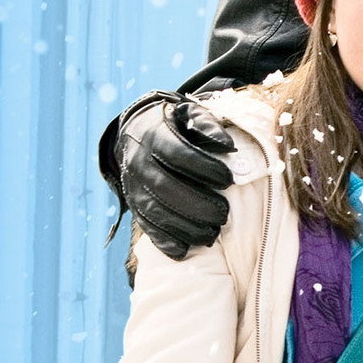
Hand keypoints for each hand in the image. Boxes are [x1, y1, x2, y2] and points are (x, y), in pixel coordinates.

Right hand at [116, 92, 235, 258]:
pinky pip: (145, 224)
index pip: (178, 154)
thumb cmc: (174, 122)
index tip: (229, 179)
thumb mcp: (189, 113)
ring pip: (155, 211)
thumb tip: (228, 145)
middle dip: (197, 204)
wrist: (136, 130)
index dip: (203, 168)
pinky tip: (184, 249)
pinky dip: (163, 240)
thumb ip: (208, 124)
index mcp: (154, 136)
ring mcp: (134, 186)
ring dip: (184, 226)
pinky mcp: (134, 204)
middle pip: (166, 187)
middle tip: (225, 214)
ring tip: (213, 235)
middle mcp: (139, 162)